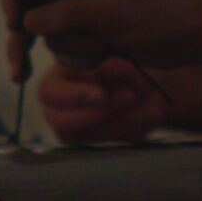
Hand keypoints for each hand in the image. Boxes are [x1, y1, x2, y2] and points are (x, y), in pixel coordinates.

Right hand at [0, 0, 201, 80]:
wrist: (189, 38)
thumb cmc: (157, 17)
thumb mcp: (110, 15)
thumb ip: (66, 14)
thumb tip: (27, 21)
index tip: (12, 20)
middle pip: (32, 7)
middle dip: (27, 38)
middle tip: (18, 69)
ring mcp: (82, 10)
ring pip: (51, 35)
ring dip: (73, 49)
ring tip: (104, 47)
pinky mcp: (90, 32)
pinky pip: (67, 48)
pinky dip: (82, 57)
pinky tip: (106, 54)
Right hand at [36, 59, 177, 143]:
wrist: (149, 85)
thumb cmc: (123, 65)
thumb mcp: (118, 58)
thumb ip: (108, 63)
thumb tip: (103, 68)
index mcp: (56, 80)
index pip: (50, 92)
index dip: (74, 96)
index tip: (101, 94)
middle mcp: (59, 109)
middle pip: (62, 122)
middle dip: (99, 113)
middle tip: (129, 98)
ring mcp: (77, 130)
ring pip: (91, 137)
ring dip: (122, 121)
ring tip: (148, 105)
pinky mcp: (99, 142)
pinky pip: (113, 142)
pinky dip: (135, 127)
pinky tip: (151, 113)